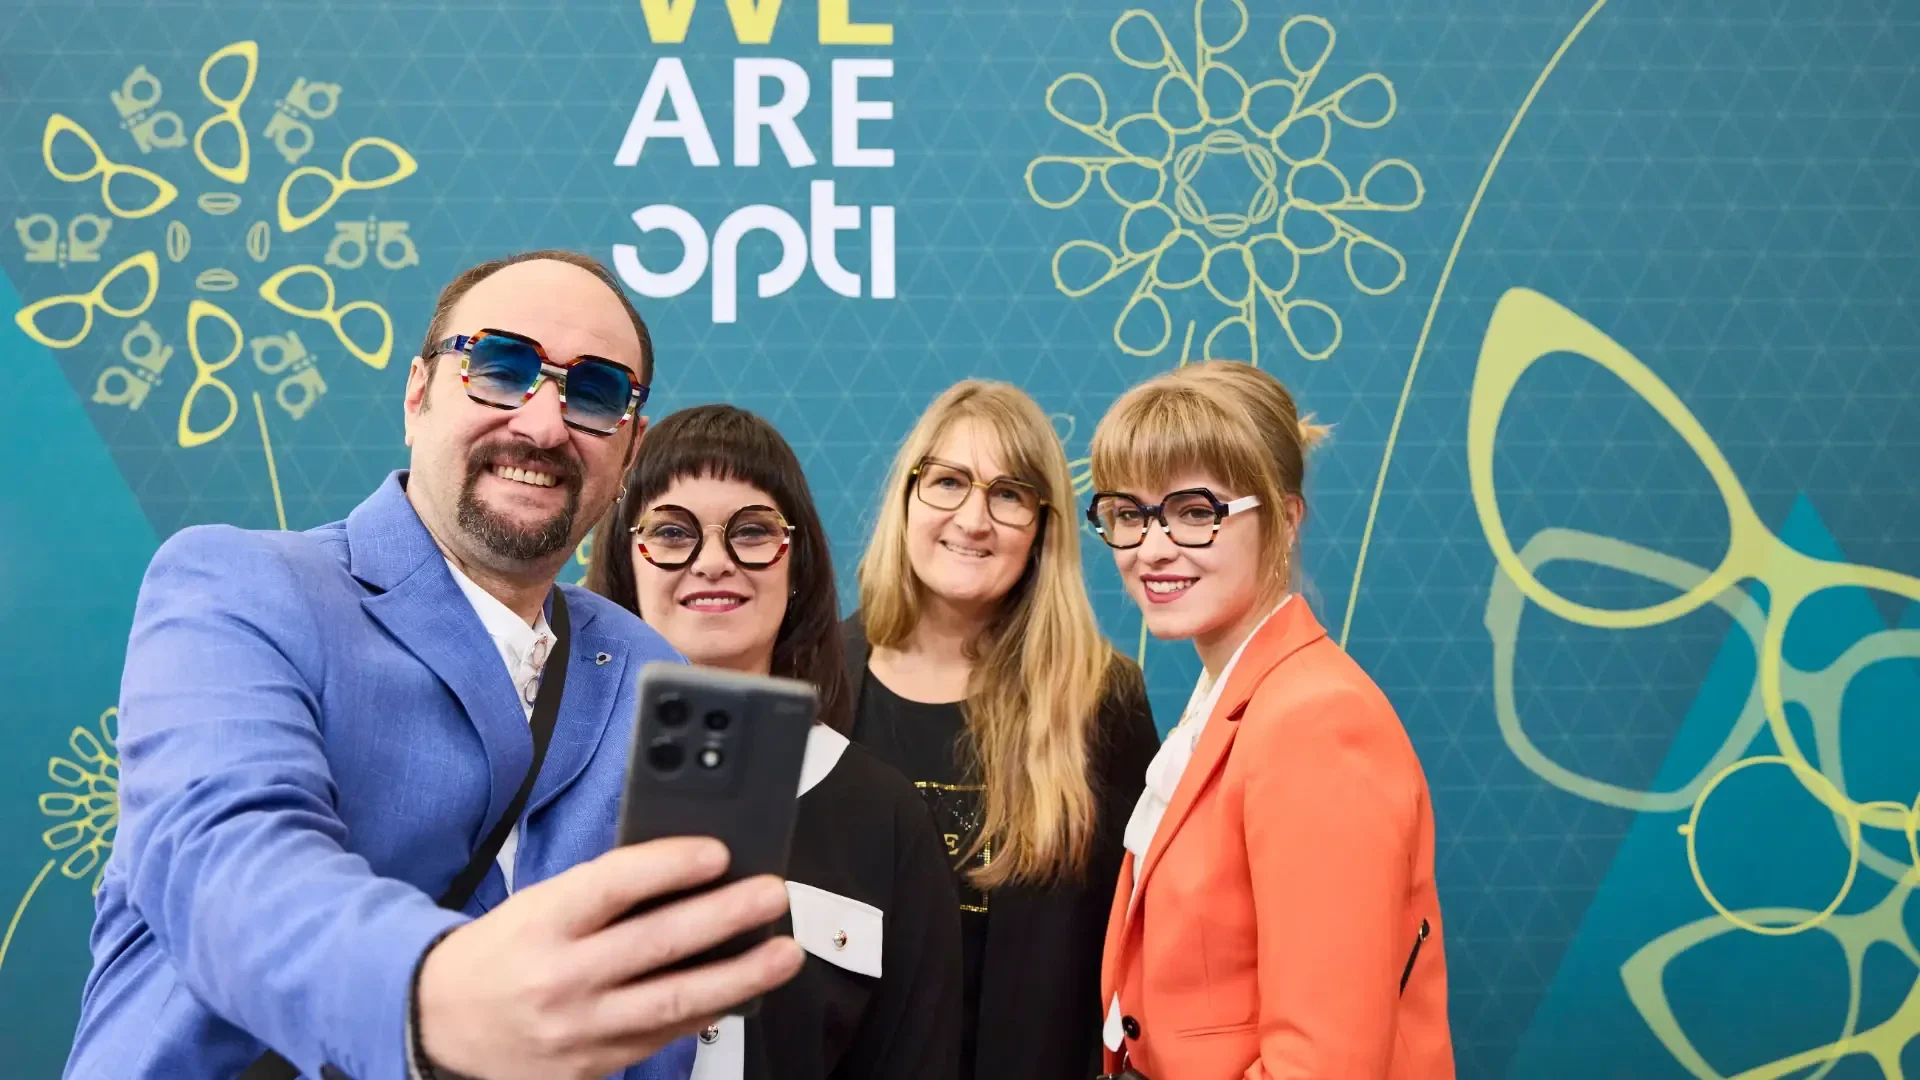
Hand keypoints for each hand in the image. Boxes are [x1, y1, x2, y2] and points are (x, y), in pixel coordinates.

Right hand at [415, 836, 804, 1079]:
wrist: (440, 1021)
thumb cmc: (504, 951)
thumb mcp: (541, 904)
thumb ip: (607, 892)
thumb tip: (688, 873)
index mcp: (544, 923)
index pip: (614, 885)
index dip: (670, 865)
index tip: (718, 852)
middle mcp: (561, 977)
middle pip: (657, 944)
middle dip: (725, 917)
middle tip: (772, 895)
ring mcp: (579, 1028)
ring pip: (673, 1002)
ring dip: (739, 976)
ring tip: (783, 952)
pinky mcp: (592, 1065)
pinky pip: (663, 1036)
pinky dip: (708, 1012)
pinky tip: (742, 991)